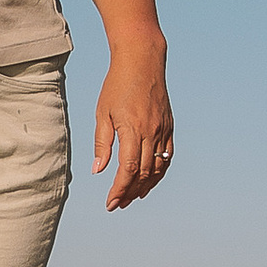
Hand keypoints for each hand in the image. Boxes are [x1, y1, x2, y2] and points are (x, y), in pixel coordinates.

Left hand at [93, 51, 173, 209]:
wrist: (143, 61)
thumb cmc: (117, 85)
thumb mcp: (103, 113)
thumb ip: (103, 143)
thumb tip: (98, 170)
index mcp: (132, 129)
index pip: (127, 170)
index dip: (119, 190)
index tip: (110, 203)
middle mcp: (151, 132)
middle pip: (143, 173)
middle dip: (129, 192)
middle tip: (117, 204)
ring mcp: (163, 130)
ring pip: (157, 167)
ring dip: (145, 186)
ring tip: (132, 197)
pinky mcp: (169, 126)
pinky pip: (167, 156)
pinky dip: (158, 172)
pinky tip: (148, 181)